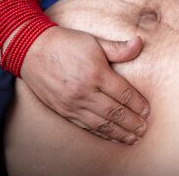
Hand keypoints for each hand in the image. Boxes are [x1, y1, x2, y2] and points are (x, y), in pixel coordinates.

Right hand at [20, 26, 149, 144]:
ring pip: (102, 124)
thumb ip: (118, 48)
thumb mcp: (94, 41)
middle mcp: (85, 92)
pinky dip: (102, 133)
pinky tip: (112, 137)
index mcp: (96, 73)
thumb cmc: (66, 43)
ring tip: (133, 138)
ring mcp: (73, 104)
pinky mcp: (63, 110)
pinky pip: (86, 126)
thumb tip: (139, 43)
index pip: (124, 94)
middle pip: (115, 112)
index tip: (147, 111)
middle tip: (144, 129)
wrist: (31, 50)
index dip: (138, 104)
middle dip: (132, 122)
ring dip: (120, 133)